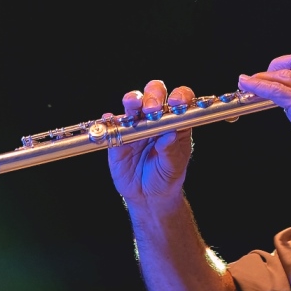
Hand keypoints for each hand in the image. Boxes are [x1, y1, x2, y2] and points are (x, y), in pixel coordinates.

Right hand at [107, 79, 195, 210]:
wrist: (149, 195)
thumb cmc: (166, 176)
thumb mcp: (173, 165)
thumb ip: (171, 150)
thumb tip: (169, 134)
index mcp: (175, 121)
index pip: (180, 100)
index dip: (180, 96)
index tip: (177, 103)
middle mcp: (155, 118)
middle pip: (154, 94)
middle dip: (154, 96)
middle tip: (153, 109)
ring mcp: (136, 125)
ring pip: (133, 103)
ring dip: (133, 100)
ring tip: (134, 104)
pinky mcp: (118, 136)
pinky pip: (113, 124)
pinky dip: (110, 119)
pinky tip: (111, 119)